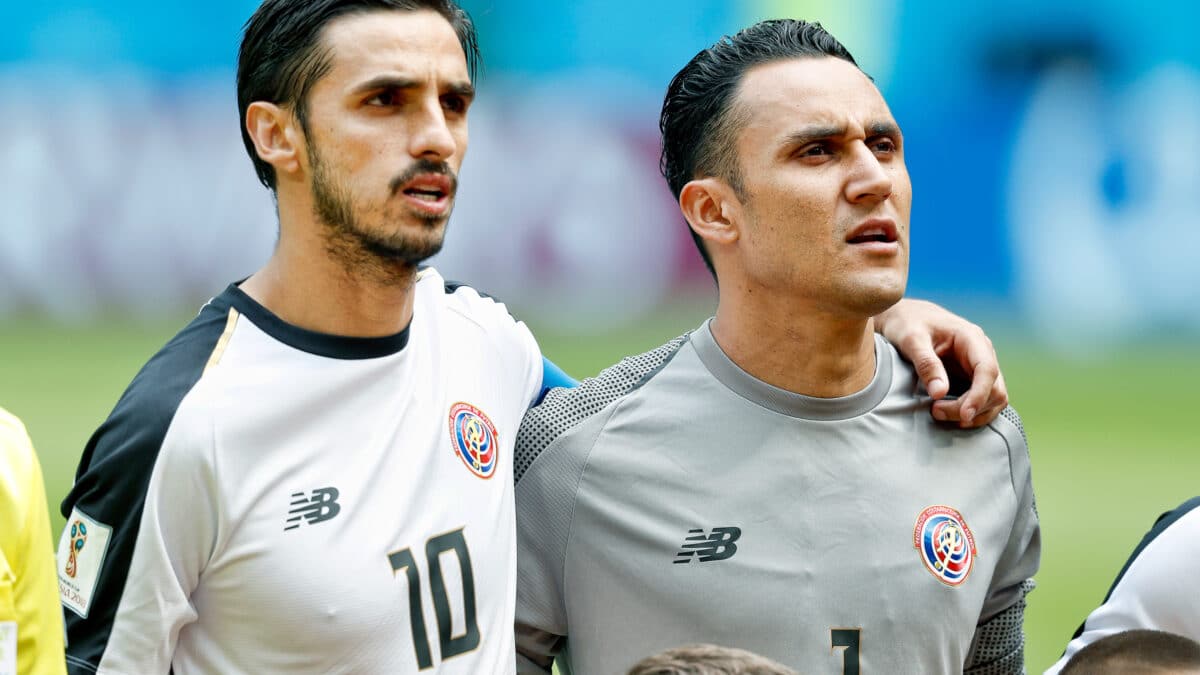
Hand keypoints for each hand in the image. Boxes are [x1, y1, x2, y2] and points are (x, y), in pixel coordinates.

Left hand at [874, 299, 1007, 427]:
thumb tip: (939, 393)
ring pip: (994, 398)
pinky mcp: (972, 378)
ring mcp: (979, 367)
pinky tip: (951, 417)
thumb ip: (926, 364)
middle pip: (994, 389)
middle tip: (936, 412)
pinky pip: (984, 401)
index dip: (979, 395)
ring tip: (940, 415)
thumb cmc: (908, 323)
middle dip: (971, 407)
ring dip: (974, 414)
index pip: (987, 370)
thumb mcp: (911, 339)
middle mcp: (982, 353)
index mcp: (971, 338)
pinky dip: (973, 414)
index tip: (964, 415)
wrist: (906, 317)